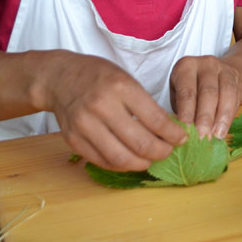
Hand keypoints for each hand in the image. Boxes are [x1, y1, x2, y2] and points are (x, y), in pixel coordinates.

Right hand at [38, 51, 185, 170]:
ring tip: (150, 159)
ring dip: (142, 164)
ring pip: (121, 158)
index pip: (156, 120)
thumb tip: (170, 131)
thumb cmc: (99, 76)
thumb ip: (146, 105)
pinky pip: (102, 161)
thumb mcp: (127, 79)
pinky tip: (130, 160)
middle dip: (161, 152)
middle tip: (168, 151)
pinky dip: (121, 165)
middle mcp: (102, 106)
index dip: (174, 135)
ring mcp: (85, 125)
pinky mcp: (73, 140)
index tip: (182, 138)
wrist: (60, 77)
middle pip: (140, 143)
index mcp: (121, 87)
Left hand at [169, 55, 241, 139]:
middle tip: (202, 136)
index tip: (186, 131)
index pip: (186, 92)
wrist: (219, 73)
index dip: (187, 112)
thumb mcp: (181, 96)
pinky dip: (229, 116)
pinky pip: (234, 97)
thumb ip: (181, 111)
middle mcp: (204, 64)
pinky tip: (223, 131)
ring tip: (215, 136)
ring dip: (220, 118)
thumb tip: (181, 133)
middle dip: (205, 116)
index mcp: (185, 67)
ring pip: (224, 93)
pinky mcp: (235, 76)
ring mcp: (222, 68)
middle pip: (207, 92)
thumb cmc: (193, 90)